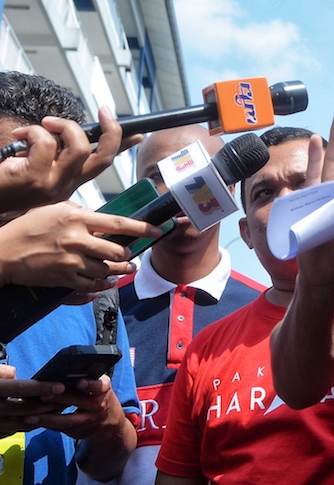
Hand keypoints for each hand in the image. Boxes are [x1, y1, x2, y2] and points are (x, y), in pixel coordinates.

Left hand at [0, 108, 136, 211]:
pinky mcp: (35, 178)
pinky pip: (47, 143)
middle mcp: (65, 186)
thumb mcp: (34, 164)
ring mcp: (52, 185)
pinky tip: (20, 136)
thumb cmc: (2, 180)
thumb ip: (53, 153)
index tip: (136, 134)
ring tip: (43, 124)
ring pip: (80, 147)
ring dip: (64, 126)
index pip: (102, 164)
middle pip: (105, 157)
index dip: (122, 147)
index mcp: (67, 182)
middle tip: (104, 111)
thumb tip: (66, 131)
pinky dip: (34, 131)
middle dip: (112, 130)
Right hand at [0, 202, 158, 289]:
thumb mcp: (55, 209)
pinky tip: (107, 281)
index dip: (142, 229)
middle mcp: (76, 240)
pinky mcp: (63, 279)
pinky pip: (92, 285)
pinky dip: (102, 285)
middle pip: (117, 252)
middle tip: (130, 256)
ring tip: (125, 269)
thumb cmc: (28, 227)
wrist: (2, 252)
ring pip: (108, 270)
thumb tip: (104, 219)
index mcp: (77, 218)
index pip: (119, 224)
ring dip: (120, 271)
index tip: (157, 231)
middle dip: (127, 255)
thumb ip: (82, 213)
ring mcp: (71, 262)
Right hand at [0, 364, 67, 437]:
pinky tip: (42, 417)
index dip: (42, 387)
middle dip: (50, 404)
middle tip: (68, 397)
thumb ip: (1, 373)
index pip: (20, 389)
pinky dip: (30, 423)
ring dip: (44, 415)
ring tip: (60, 407)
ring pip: (24, 421)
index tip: (60, 386)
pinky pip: (15, 429)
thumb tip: (16, 375)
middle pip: (27, 408)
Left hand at [28, 375, 122, 441]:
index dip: (90, 384)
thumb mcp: (100, 386)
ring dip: (47, 418)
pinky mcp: (79, 432)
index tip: (79, 382)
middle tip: (43, 395)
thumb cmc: (99, 396)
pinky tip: (32, 422)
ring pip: (67, 420)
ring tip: (30, 416)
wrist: (110, 422)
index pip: (100, 386)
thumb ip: (88, 380)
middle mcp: (98, 405)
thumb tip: (60, 372)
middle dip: (60, 398)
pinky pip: (60, 428)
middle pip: (78, 401)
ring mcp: (88, 420)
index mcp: (103, 390)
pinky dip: (46, 424)